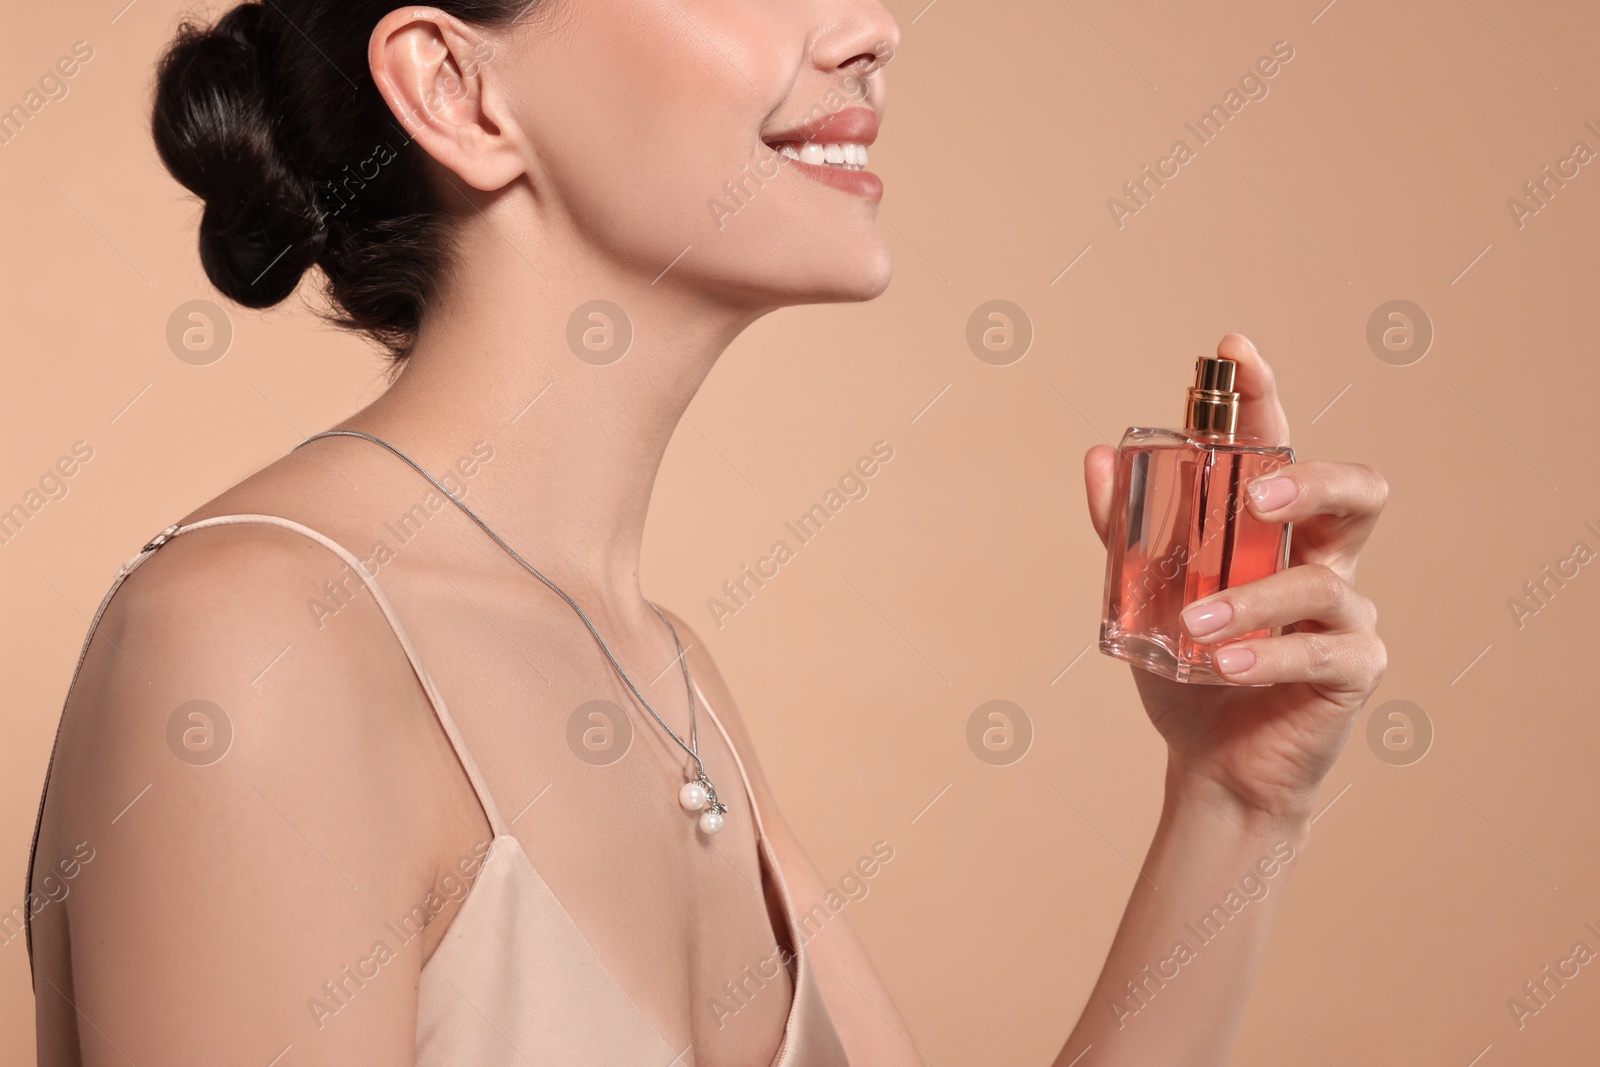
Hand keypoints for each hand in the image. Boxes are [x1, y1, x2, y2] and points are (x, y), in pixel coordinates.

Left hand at [1083, 334, 1387, 825]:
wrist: (1211, 766)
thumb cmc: (1190, 671)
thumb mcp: (1145, 596)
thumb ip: (1127, 531)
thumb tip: (1097, 456)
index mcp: (1276, 530)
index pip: (1279, 446)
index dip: (1263, 394)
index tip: (1231, 348)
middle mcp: (1323, 559)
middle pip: (1357, 491)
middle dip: (1311, 478)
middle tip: (1259, 491)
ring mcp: (1346, 614)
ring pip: (1320, 580)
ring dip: (1252, 597)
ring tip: (1193, 625)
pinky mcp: (1354, 669)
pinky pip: (1322, 649)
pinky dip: (1267, 652)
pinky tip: (1223, 665)